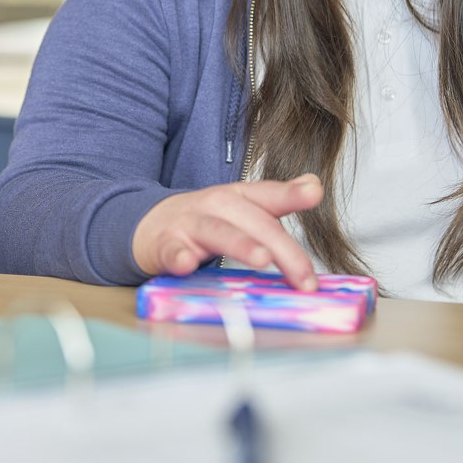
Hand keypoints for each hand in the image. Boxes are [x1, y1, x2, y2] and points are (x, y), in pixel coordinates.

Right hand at [132, 174, 323, 287]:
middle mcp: (215, 206)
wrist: (147, 225)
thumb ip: (277, 199)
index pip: (267, 195)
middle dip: (282, 249)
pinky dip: (179, 257)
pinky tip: (186, 264)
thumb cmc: (202, 221)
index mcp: (236, 197)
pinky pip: (172, 250)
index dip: (291, 194)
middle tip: (304, 278)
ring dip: (240, 244)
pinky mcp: (164, 245)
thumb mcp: (241, 207)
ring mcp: (188, 224)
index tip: (313, 193)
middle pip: (252, 222)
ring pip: (217, 232)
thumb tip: (314, 185)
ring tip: (261, 259)